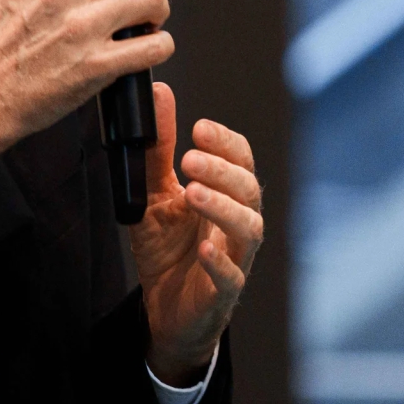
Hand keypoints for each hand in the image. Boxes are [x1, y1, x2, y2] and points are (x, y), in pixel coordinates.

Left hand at [130, 83, 262, 384]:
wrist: (164, 310)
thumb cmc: (167, 249)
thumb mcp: (154, 194)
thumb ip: (159, 150)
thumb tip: (160, 93)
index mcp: (226, 197)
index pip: (241, 161)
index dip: (226, 143)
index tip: (200, 127)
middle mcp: (237, 225)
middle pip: (249, 190)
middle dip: (222, 170)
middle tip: (190, 157)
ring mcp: (235, 259)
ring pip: (249, 229)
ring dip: (224, 208)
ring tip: (194, 192)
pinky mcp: (222, 294)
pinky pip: (231, 278)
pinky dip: (220, 263)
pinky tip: (204, 249)